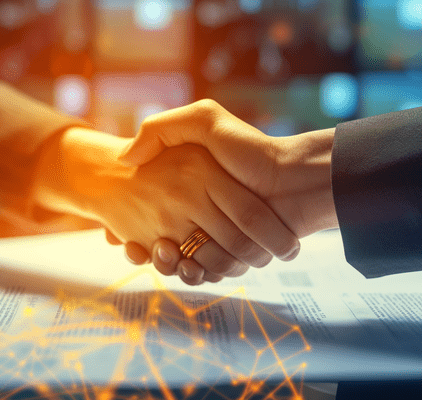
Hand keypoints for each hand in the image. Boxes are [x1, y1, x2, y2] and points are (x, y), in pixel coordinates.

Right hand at [33, 127, 299, 284]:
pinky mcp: (235, 254)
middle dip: (156, 253)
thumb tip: (126, 158)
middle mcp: (201, 212)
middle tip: (155, 249)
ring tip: (169, 256)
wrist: (298, 180)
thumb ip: (163, 128)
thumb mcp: (205, 121)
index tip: (122, 236)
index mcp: (190, 187)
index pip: (149, 213)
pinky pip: (208, 272)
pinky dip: (199, 275)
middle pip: (165, 244)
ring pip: (184, 262)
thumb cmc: (252, 149)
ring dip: (174, 267)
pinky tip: (192, 268)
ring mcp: (218, 234)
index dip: (133, 229)